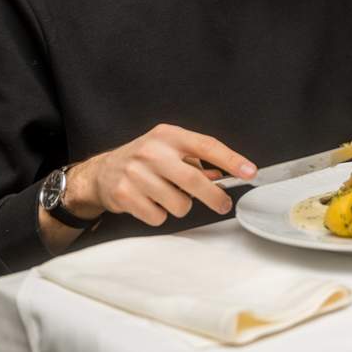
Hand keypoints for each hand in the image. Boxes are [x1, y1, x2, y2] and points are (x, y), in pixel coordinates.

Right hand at [67, 124, 256, 226]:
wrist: (101, 172)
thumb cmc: (144, 160)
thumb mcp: (169, 150)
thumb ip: (196, 161)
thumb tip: (224, 176)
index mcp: (169, 135)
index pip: (207, 145)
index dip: (231, 159)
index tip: (249, 171)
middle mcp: (152, 151)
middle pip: (194, 180)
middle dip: (215, 197)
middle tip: (223, 204)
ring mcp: (136, 173)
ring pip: (178, 203)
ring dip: (180, 206)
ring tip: (168, 196)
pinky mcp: (124, 194)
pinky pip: (158, 216)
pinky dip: (160, 215)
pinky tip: (150, 203)